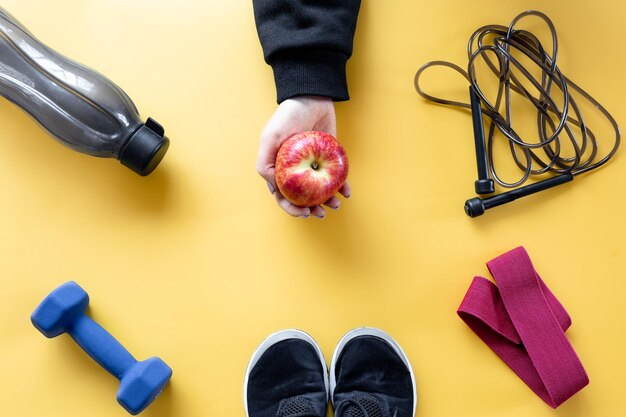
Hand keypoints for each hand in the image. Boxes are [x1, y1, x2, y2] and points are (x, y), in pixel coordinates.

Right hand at [256, 96, 350, 217]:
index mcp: (278, 169)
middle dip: (311, 209)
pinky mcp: (329, 158)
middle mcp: (295, 170)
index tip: (304, 213)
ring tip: (335, 203)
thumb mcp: (270, 138)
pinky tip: (346, 192)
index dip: (292, 208)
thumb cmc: (287, 116)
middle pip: (302, 197)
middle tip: (320, 213)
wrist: (312, 97)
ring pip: (319, 190)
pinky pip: (335, 177)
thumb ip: (265, 163)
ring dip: (327, 201)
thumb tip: (274, 189)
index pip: (282, 196)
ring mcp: (313, 166)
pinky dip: (341, 186)